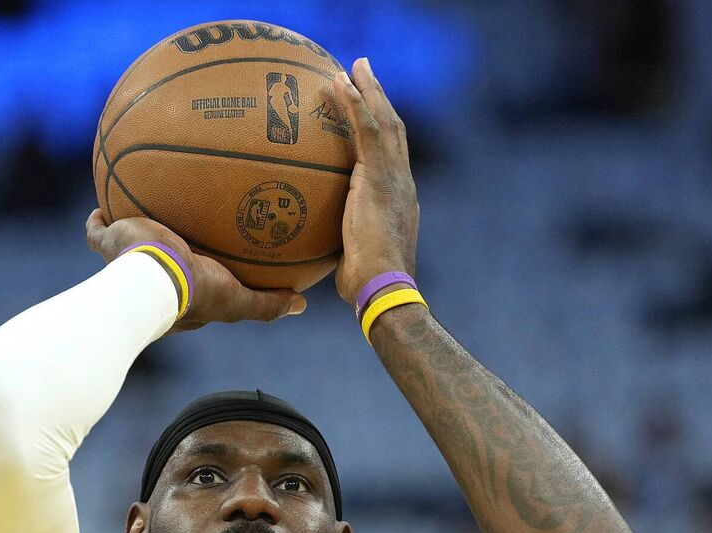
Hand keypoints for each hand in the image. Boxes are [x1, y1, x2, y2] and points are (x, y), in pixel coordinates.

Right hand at [85, 210, 306, 332]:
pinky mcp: (109, 245)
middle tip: (175, 235)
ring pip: (125, 249)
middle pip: (157, 266)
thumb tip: (302, 304)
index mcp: (181, 297)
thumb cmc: (196, 292)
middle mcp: (151, 282)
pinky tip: (103, 206)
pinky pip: (97, 231)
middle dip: (163, 255)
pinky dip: (98, 221)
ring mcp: (125, 265)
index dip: (200, 278)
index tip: (210, 265)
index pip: (192, 286)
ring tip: (139, 214)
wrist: (153, 280)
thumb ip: (266, 304)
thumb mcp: (237, 301)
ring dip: (130, 234)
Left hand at [331, 58, 420, 305]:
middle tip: (363, 72)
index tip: (368, 111)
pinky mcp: (381, 176)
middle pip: (392, 129)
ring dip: (369, 90)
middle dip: (379, 99)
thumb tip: (309, 253)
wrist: (383, 287)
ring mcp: (394, 177)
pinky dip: (355, 103)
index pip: (390, 156)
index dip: (381, 130)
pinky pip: (368, 130)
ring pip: (384, 121)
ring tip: (354, 66)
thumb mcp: (349, 259)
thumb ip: (338, 246)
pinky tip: (339, 82)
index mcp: (397, 199)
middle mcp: (402, 182)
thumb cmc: (364, 285)